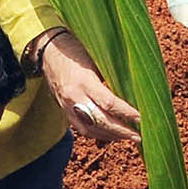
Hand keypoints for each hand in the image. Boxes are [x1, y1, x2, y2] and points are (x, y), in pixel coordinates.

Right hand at [37, 29, 141, 144]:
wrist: (47, 52)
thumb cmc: (74, 50)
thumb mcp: (95, 58)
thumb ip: (109, 76)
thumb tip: (133, 90)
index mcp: (84, 81)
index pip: (108, 103)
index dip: (126, 113)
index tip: (140, 118)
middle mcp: (74, 97)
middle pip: (100, 121)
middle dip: (121, 131)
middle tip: (138, 136)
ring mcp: (67, 106)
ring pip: (90, 130)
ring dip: (111, 136)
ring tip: (127, 138)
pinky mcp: (64, 111)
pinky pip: (82, 129)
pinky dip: (98, 134)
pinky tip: (111, 134)